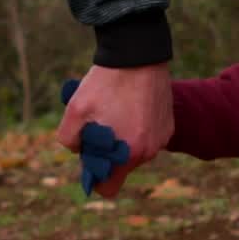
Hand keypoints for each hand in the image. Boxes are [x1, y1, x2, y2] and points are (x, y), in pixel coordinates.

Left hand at [55, 63, 172, 197]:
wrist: (137, 52)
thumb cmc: (105, 82)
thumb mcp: (75, 111)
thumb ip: (70, 140)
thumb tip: (79, 150)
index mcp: (128, 153)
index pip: (108, 188)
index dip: (94, 177)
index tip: (88, 156)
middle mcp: (149, 151)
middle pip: (120, 166)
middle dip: (107, 153)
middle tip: (98, 124)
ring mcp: (161, 138)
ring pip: (133, 150)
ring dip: (122, 138)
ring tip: (114, 109)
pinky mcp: (168, 124)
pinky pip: (147, 136)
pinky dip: (136, 127)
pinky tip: (129, 103)